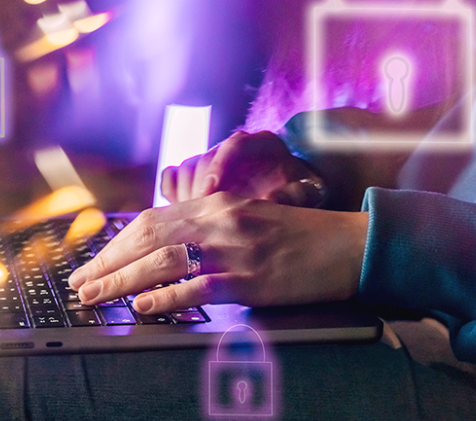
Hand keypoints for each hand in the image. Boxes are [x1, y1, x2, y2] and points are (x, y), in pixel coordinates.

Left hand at [68, 192, 368, 313]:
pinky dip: (167, 296)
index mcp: (217, 204)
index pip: (151, 221)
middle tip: (79, 283)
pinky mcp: (250, 279)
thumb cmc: (299, 235)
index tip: (94, 262)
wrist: (348, 245)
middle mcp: (219, 221)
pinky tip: (143, 306)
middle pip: (148, 239)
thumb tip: (166, 245)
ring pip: (163, 260)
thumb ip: (209, 225)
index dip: (117, 243)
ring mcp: (234, 249)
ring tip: (94, 296)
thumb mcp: (248, 218)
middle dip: (108, 262)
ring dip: (122, 280)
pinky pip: (199, 286)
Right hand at [161, 131, 324, 206]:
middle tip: (196, 215)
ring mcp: (210, 160)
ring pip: (184, 170)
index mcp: (260, 143)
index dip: (218, 165)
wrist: (289, 191)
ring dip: (184, 195)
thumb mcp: (304, 192)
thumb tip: (272, 200)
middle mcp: (231, 147)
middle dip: (197, 188)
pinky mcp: (195, 175)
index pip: (233, 145)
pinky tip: (179, 214)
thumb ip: (293, 195)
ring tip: (191, 222)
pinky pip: (172, 177)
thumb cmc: (297, 192)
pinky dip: (171, 193)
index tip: (212, 189)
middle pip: (203, 159)